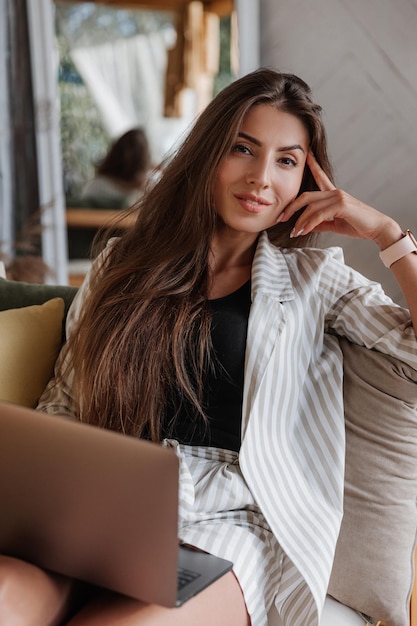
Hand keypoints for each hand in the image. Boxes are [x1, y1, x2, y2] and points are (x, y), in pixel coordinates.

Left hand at [279, 152, 401, 249]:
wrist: (377, 229)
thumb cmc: (358, 226)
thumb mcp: (335, 224)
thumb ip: (320, 223)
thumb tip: (305, 227)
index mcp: (334, 194)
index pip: (320, 176)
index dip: (312, 164)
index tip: (305, 154)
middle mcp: (335, 192)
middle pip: (306, 196)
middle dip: (291, 207)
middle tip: (281, 218)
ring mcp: (338, 197)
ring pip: (311, 207)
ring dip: (300, 221)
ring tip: (294, 232)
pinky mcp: (341, 205)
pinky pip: (319, 214)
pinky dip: (309, 224)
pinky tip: (303, 231)